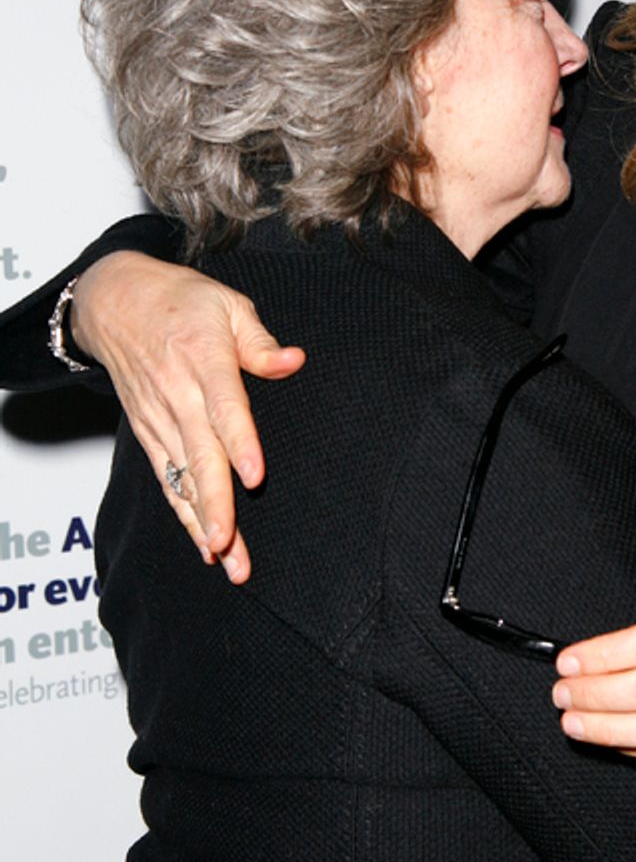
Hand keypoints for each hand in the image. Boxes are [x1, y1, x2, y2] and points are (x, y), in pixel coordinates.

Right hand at [72, 253, 304, 580]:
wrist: (114, 300)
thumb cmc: (181, 301)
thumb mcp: (227, 305)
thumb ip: (260, 341)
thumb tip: (294, 361)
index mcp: (203, 358)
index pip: (224, 407)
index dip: (240, 443)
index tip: (254, 477)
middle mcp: (177, 393)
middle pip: (199, 454)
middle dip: (215, 502)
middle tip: (229, 544)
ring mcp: (159, 416)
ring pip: (182, 476)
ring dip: (203, 520)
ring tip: (226, 561)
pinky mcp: (148, 431)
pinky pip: (166, 478)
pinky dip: (184, 512)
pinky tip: (204, 545)